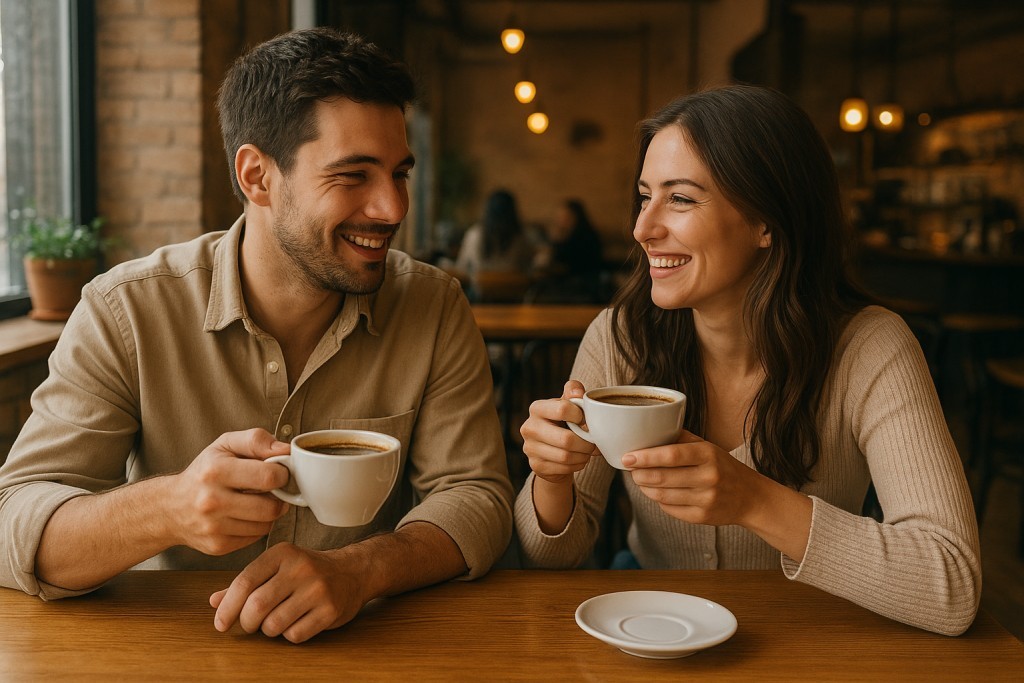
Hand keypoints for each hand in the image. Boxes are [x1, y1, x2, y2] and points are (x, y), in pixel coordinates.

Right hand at [165, 428, 290, 555]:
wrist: (170, 507)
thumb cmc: (205, 472)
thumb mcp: (225, 445)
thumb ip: (256, 440)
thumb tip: (286, 449)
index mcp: (215, 471)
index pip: (269, 477)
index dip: (282, 474)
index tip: (279, 472)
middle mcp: (211, 501)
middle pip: (271, 507)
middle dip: (279, 497)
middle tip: (272, 490)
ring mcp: (214, 527)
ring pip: (267, 524)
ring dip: (269, 513)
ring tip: (257, 501)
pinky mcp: (218, 546)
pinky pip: (256, 538)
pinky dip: (257, 526)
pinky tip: (245, 516)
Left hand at [210, 542, 365, 642]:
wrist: (352, 571)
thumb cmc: (307, 570)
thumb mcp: (277, 567)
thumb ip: (246, 583)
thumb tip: (214, 601)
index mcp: (282, 553)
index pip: (244, 582)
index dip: (227, 607)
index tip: (221, 623)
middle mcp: (300, 568)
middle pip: (257, 606)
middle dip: (246, 622)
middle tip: (250, 624)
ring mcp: (318, 589)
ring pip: (274, 624)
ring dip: (268, 630)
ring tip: (276, 621)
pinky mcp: (330, 610)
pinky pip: (295, 634)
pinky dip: (289, 635)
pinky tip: (296, 622)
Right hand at [520, 380, 598, 484]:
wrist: (551, 448)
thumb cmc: (564, 421)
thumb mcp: (568, 404)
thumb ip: (574, 391)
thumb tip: (578, 393)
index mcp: (537, 408)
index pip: (562, 409)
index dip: (581, 416)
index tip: (586, 420)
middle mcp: (529, 427)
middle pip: (566, 439)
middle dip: (586, 443)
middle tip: (593, 442)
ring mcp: (530, 448)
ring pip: (566, 456)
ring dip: (583, 455)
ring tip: (588, 451)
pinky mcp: (536, 466)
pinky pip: (563, 469)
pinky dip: (577, 465)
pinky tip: (579, 459)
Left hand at [622, 430, 762, 526]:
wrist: (749, 497)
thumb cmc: (721, 466)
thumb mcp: (706, 446)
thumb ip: (679, 438)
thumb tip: (646, 430)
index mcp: (708, 454)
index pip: (671, 455)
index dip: (645, 457)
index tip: (627, 457)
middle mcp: (708, 477)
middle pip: (662, 477)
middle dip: (639, 474)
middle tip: (631, 469)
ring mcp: (706, 499)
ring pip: (662, 495)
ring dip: (645, 488)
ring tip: (640, 479)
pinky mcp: (702, 517)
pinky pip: (669, 509)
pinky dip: (658, 500)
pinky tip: (658, 492)